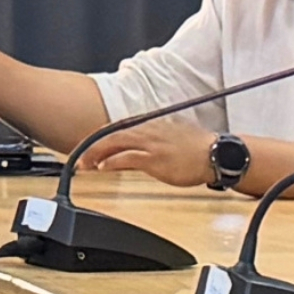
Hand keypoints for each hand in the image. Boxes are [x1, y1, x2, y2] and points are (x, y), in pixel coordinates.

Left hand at [80, 118, 214, 188]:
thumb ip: (149, 142)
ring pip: (114, 143)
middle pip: (110, 134)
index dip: (98, 137)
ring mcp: (151, 143)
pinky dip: (111, 162)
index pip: (116, 128)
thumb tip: (134, 151)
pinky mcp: (156, 158)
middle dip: (90, 146)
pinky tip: (102, 168)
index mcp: (149, 125)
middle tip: (77, 158)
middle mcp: (147, 130)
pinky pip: (128, 157)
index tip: (85, 146)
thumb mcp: (169, 139)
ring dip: (95, 154)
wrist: (217, 154)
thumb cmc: (197, 149)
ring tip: (83, 164)